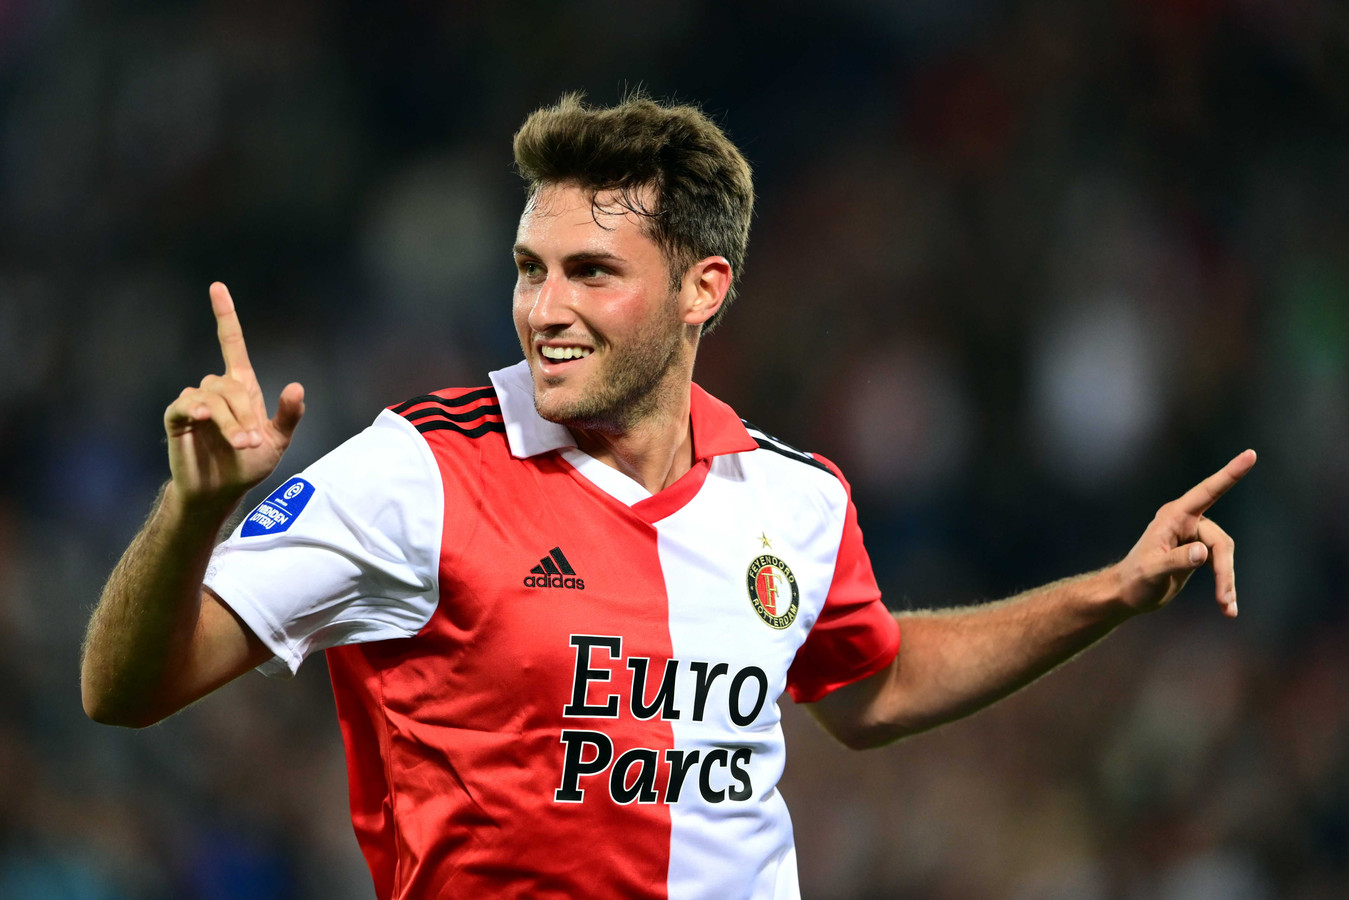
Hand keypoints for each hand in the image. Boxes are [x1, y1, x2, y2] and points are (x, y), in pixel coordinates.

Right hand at [164, 283, 304, 510]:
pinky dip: (199, 409)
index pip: (232, 344)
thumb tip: (296, 386)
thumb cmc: (249, 465)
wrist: (221, 492)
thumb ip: (289, 415)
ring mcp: (196, 403)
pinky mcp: (178, 419)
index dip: (225, 316)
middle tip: (252, 442)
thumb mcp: (278, 440)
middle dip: (244, 412)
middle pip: (229, 382)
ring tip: (241, 444)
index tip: (217, 287)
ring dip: (230, 421)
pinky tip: (207, 419)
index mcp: (241, 389)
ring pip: (212, 396)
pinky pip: (187, 404)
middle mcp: (217, 391)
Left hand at [1113, 449, 1255, 617]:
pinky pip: (1221, 565)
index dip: (1230, 474)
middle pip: (1221, 542)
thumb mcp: (1152, 571)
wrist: (1127, 594)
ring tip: (1226, 607)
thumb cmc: (1134, 580)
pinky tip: (1228, 608)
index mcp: (1174, 517)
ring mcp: (1194, 537)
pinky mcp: (1199, 553)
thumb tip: (1204, 553)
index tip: (1250, 454)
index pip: (1207, 492)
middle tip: (1224, 599)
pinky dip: (1225, 586)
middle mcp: (1186, 522)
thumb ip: (1176, 561)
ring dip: (1226, 582)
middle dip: (1224, 571)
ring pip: (1224, 555)